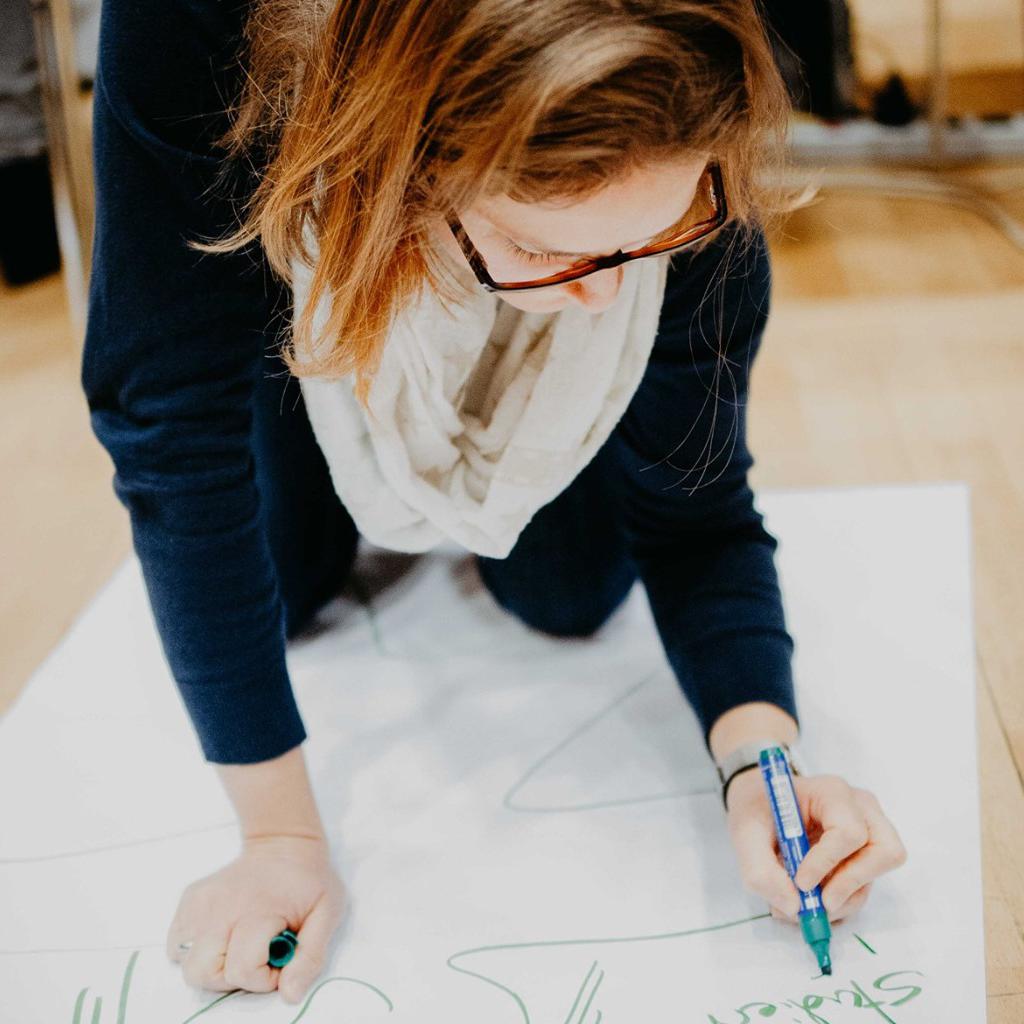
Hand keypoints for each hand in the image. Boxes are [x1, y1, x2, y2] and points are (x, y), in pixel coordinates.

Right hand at [166, 833, 345, 1003]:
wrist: (285, 844)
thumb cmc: (308, 881)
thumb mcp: (327, 914)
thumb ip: (310, 957)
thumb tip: (290, 995)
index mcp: (258, 911)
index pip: (243, 970)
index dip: (264, 976)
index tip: (279, 956)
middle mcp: (221, 907)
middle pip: (203, 973)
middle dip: (230, 976)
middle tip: (255, 954)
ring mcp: (200, 902)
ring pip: (186, 963)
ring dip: (211, 965)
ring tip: (238, 944)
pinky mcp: (189, 900)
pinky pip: (177, 944)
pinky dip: (196, 949)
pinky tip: (224, 933)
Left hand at [725, 770, 907, 922]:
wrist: (759, 802)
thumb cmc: (757, 807)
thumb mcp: (744, 831)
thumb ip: (760, 870)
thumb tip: (793, 908)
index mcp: (832, 792)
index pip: (849, 831)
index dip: (828, 862)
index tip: (801, 882)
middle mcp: (860, 809)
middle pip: (884, 852)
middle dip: (850, 884)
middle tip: (818, 903)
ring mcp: (868, 831)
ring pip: (876, 875)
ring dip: (843, 899)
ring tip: (804, 904)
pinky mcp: (864, 855)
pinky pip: (864, 886)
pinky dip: (840, 901)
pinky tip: (810, 899)